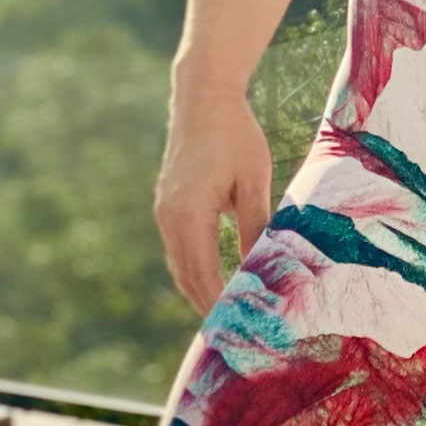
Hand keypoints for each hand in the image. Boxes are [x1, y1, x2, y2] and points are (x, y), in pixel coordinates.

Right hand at [152, 91, 271, 315]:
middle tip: (235, 328)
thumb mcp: (253, 179)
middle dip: (208, 304)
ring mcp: (164, 210)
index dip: (220, 302)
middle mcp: (169, 217)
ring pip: (179, 264)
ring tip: (227, 309)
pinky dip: (193, 267)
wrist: (203, 97)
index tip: (240, 324)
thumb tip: (261, 266)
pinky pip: (178, 247)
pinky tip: (214, 276)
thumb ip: (255, 224)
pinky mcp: (166, 203)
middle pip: (186, 276)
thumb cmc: (235, 134)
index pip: (203, 274)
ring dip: (199, 288)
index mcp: (189, 213)